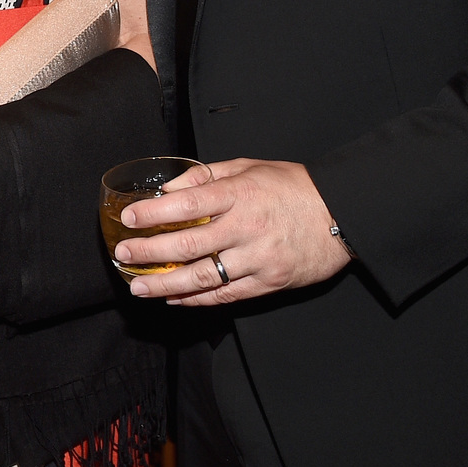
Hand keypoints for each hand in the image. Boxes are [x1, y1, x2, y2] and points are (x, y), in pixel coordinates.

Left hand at [118, 158, 351, 305]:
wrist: (344, 212)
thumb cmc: (293, 186)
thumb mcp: (248, 167)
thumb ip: (205, 176)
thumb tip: (169, 188)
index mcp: (239, 195)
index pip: (187, 206)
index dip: (154, 214)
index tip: (129, 219)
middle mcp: (247, 228)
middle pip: (188, 246)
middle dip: (149, 253)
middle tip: (123, 256)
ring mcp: (259, 259)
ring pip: (204, 278)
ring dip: (166, 285)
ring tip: (140, 288)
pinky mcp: (271, 282)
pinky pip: (227, 295)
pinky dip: (198, 299)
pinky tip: (176, 298)